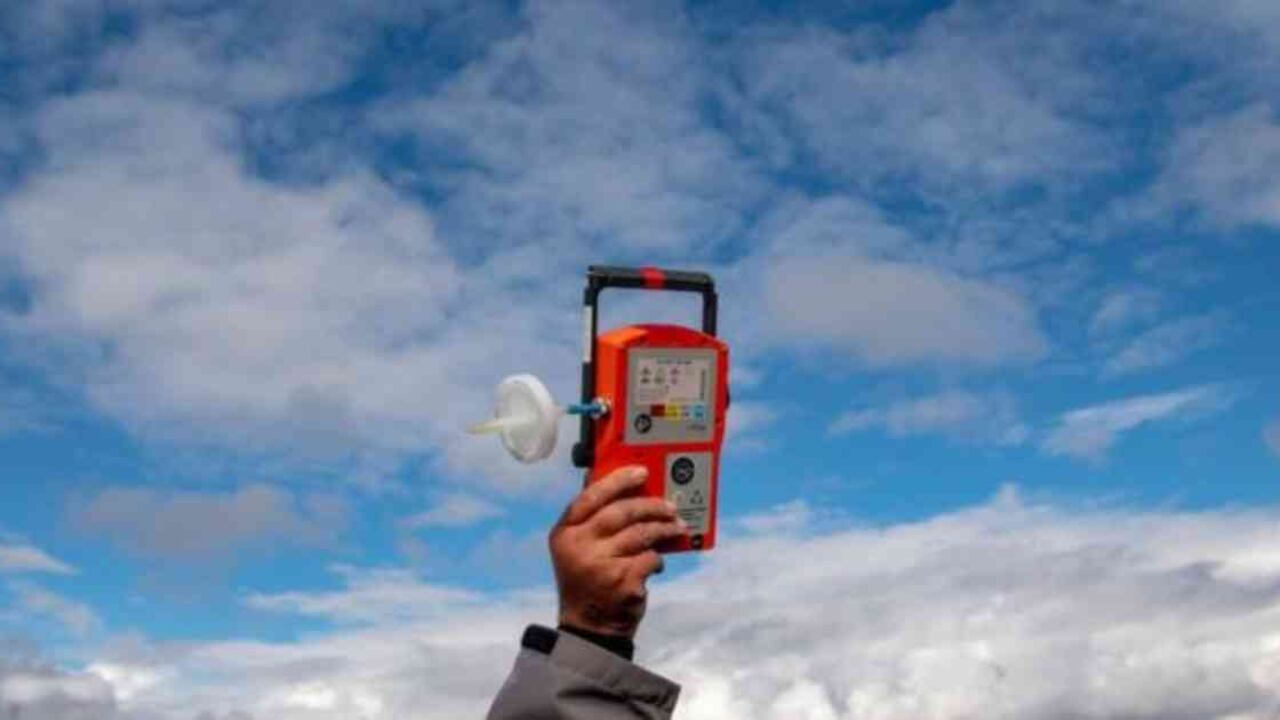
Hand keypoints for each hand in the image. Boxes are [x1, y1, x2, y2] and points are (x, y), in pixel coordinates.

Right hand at [549, 465, 685, 638]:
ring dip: (663, 529)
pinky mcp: (623, 582)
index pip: (590, 496)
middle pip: (621, 512)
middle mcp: (579, 546)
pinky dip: (658, 559)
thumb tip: (614, 481)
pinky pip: (651, 559)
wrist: (589, 629)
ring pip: (641, 534)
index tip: (641, 472)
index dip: (617, 481)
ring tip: (675, 528)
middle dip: (650, 506)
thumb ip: (591, 519)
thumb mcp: (577, 549)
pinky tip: (656, 562)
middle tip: (669, 506)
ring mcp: (601, 564)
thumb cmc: (587, 580)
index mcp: (564, 533)